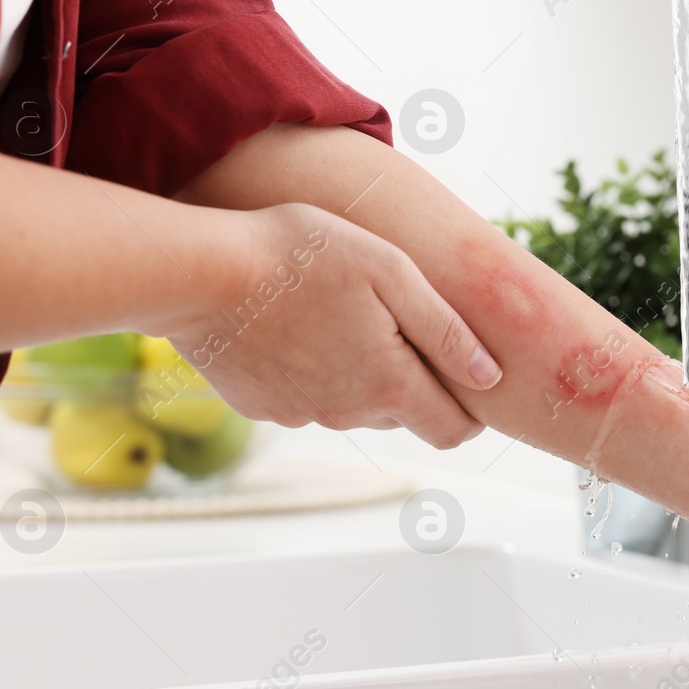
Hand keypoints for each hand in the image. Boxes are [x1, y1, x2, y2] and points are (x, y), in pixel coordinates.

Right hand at [163, 203, 502, 446]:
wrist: (200, 273)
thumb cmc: (301, 256)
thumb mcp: (391, 272)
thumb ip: (446, 330)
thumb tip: (488, 376)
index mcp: (387, 384)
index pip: (450, 431)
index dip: (470, 413)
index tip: (468, 379)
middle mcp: (346, 413)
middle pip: (402, 414)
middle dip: (412, 379)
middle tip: (397, 321)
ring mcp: (300, 414)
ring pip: (353, 404)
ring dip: (359, 372)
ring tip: (338, 311)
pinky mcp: (260, 406)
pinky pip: (306, 396)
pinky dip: (312, 370)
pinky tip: (295, 324)